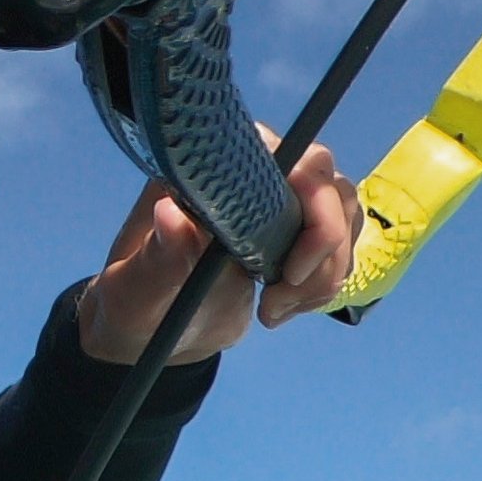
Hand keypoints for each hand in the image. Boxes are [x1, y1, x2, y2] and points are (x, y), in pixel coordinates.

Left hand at [75, 137, 361, 362]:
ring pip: (342, 217)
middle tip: (280, 297)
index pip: (290, 155)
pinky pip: (339, 247)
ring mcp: (282, 202)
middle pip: (329, 186)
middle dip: (322, 249)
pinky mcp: (298, 235)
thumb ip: (158, 255)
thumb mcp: (139, 284)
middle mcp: (257, 173)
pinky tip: (282, 309)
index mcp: (218, 166)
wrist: (156, 325)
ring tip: (273, 310)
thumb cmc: (139, 297)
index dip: (309, 201)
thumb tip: (168, 215)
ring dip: (324, 274)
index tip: (290, 267)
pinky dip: (322, 286)